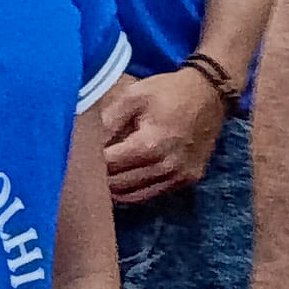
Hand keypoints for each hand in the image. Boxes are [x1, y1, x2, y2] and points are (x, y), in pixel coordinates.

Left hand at [98, 66, 228, 205]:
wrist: (211, 94)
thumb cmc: (168, 91)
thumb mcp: (133, 96)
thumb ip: (107, 121)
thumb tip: (84, 143)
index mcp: (149, 144)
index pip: (108, 166)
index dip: (90, 163)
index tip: (78, 158)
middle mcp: (165, 166)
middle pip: (119, 185)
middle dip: (100, 179)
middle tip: (85, 170)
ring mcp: (179, 177)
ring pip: (135, 196)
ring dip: (115, 189)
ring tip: (101, 177)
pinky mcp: (187, 181)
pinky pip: (153, 194)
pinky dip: (135, 190)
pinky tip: (124, 180)